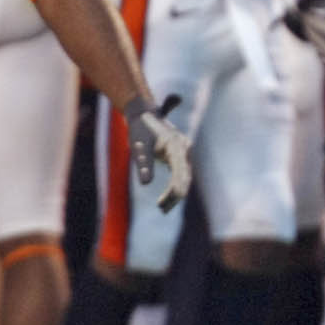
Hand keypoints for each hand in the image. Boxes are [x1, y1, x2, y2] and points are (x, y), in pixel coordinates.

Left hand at [123, 94, 190, 211]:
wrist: (143, 114)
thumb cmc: (140, 129)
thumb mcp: (139, 146)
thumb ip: (143, 163)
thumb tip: (145, 184)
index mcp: (177, 145)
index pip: (179, 172)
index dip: (174, 189)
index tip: (165, 202)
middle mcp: (184, 149)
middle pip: (185, 177)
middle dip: (174, 195)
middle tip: (162, 209)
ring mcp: (184, 153)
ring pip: (184, 178)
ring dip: (175, 194)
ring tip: (162, 209)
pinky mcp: (180, 157)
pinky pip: (180, 175)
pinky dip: (174, 187)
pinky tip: (166, 200)